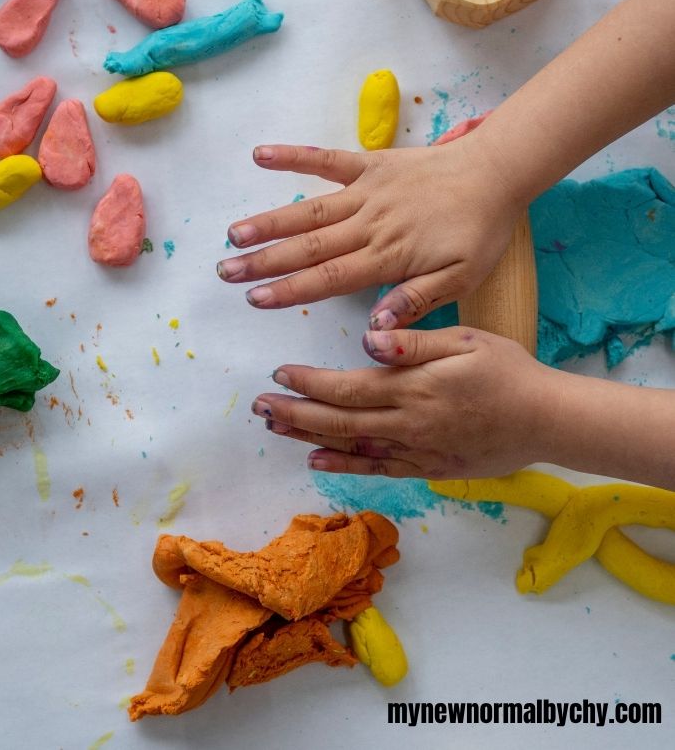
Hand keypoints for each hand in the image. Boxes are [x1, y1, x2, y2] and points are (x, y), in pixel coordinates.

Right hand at [217, 141, 522, 327]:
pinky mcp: (369, 164)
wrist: (497, 172)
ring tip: (233, 234)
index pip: (328, 278)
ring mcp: (366, 191)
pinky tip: (260, 156)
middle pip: (308, 246)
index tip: (255, 299)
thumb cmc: (480, 231)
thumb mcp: (461, 279)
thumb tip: (374, 327)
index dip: (289, 289)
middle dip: (264, 261)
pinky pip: (326, 160)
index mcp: (388, 256)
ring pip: (308, 210)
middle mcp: (368, 224)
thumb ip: (415, 301)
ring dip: (269, 222)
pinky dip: (294, 156)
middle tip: (226, 272)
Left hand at [251, 327, 560, 478]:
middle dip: (294, 413)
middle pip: (338, 420)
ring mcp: (416, 449)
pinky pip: (378, 469)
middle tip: (259, 407)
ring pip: (351, 446)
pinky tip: (318, 462)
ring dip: (308, 438)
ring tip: (275, 430)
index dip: (309, 383)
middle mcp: (407, 422)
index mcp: (413, 387)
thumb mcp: (466, 341)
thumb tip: (369, 338)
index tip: (279, 374)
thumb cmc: (508, 371)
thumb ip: (414, 342)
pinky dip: (345, 466)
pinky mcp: (428, 467)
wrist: (547, 420)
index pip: (347, 386)